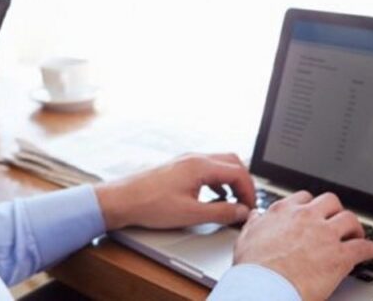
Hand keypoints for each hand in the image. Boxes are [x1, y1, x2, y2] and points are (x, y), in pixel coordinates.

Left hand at [94, 153, 255, 230]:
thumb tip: (241, 212)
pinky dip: (217, 181)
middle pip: (232, 162)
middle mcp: (194, 158)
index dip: (249, 191)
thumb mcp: (190, 214)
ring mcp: (185, 161)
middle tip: (246, 203)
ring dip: (231, 181)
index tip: (250, 208)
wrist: (122, 200)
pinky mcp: (178, 168)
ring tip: (234, 202)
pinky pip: (207, 169)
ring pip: (219, 164)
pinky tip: (215, 196)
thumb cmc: (150, 205)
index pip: (238, 172)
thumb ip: (221, 212)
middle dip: (243, 182)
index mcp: (200, 165)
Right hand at [233, 191, 372, 300]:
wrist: (264, 287)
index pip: (305, 197)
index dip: (312, 206)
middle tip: (338, 221)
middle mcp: (306, 217)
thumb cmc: (253, 268)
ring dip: (355, 227)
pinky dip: (370, 249)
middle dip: (336, 211)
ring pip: (349, 219)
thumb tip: (256, 216)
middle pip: (331, 202)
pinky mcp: (339, 256)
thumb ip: (254, 224)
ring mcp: (325, 235)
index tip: (315, 213)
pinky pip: (362, 247)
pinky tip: (372, 252)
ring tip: (357, 234)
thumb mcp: (246, 238)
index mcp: (284, 212)